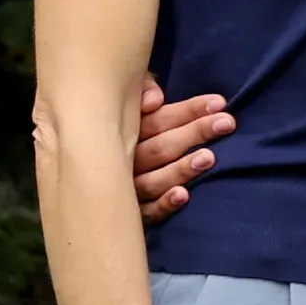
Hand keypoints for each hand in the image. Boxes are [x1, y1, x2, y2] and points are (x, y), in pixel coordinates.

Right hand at [128, 76, 234, 222]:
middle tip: (226, 123)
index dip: (188, 111)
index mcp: (122, 131)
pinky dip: (163, 204)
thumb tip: (155, 99)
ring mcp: (124, 189)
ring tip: (209, 157)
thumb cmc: (117, 125)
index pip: (157, 120)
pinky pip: (145, 212)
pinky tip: (183, 195)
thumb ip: (141, 89)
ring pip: (152, 180)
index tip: (219, 103)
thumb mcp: (125, 99)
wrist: (78, 175)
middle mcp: (121, 161)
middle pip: (159, 148)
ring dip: (180, 169)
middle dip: (194, 133)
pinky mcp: (130, 214)